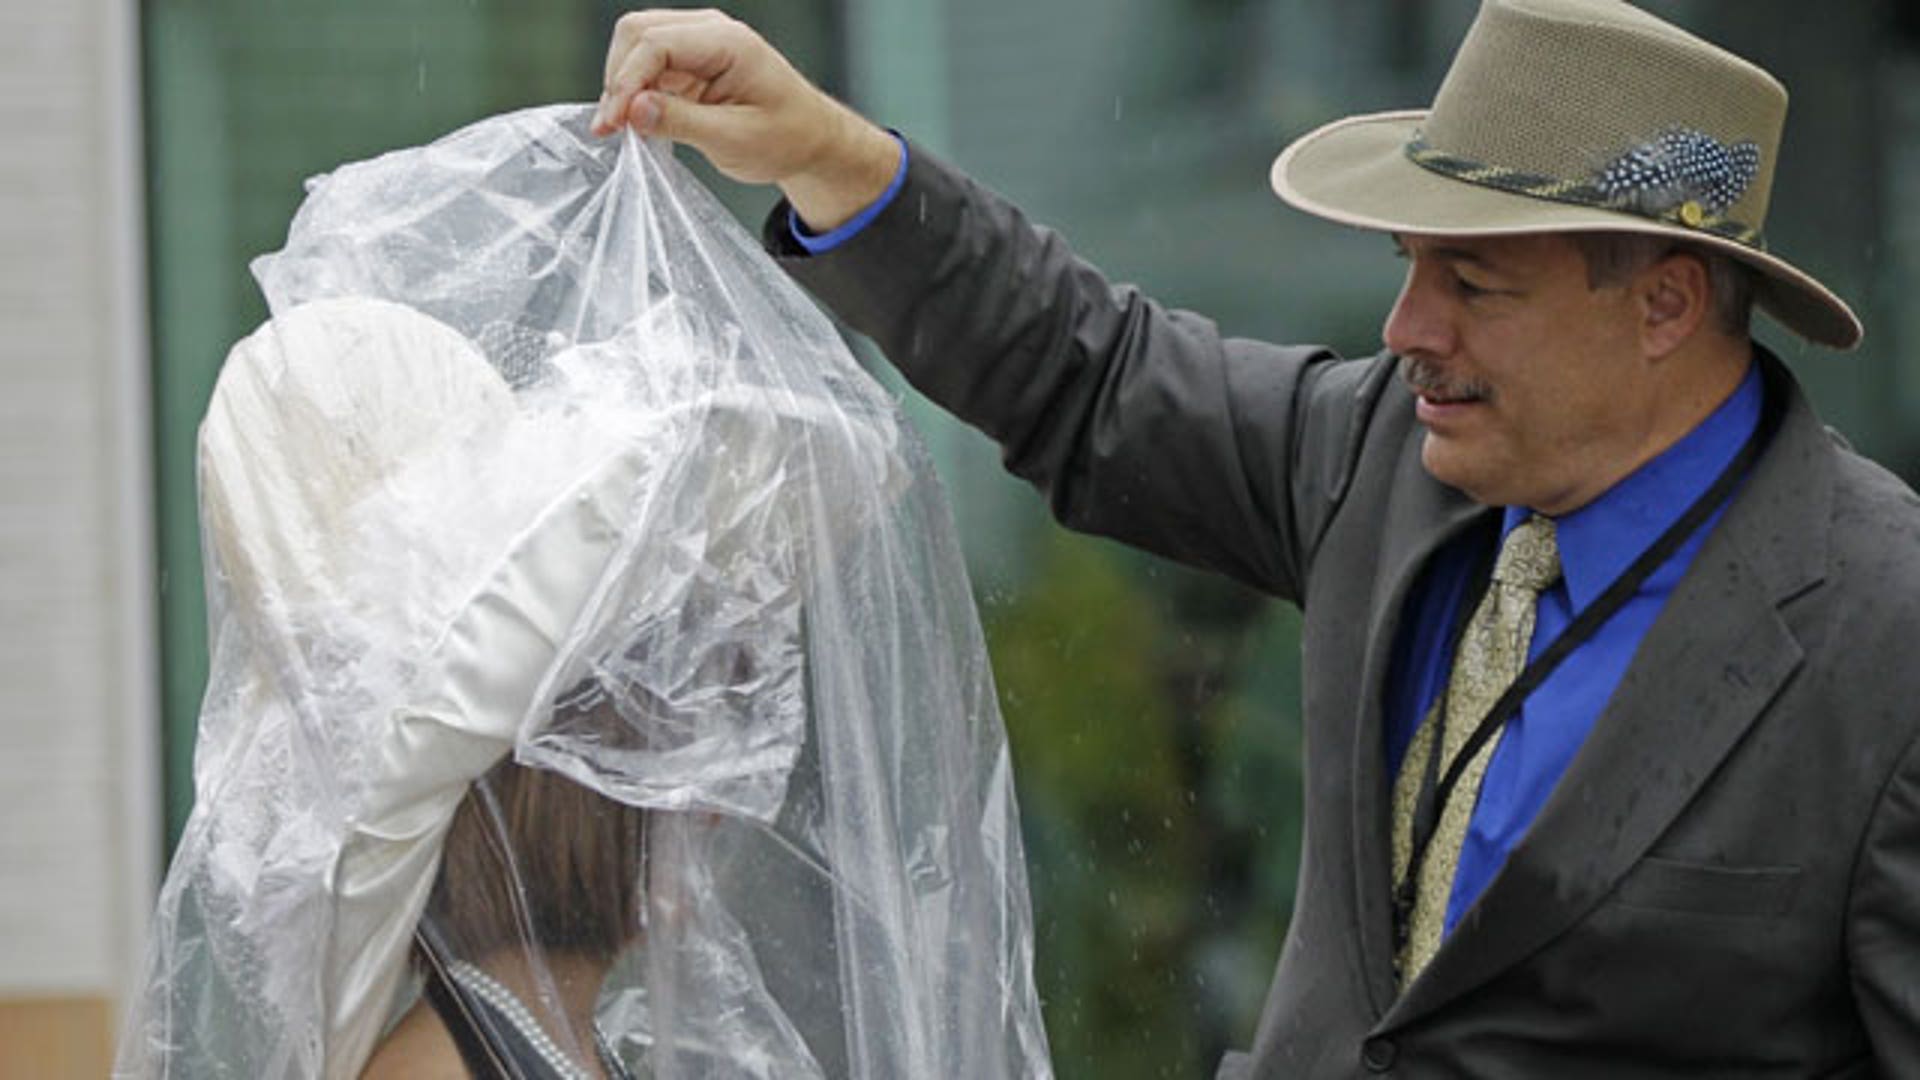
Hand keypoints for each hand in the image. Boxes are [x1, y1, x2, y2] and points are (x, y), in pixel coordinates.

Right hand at [593, 9, 898, 231]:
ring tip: (625, 128)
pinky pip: (648, 63)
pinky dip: (635, 90)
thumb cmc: (786, 138)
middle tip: (613, 128)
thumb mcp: (735, 139)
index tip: (614, 124)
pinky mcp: (690, 60)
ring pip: (636, 44)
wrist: (809, 139)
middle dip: (618, 79)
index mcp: (729, 42)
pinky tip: (639, 121)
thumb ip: (682, 123)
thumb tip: (633, 110)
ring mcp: (698, 41)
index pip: (656, 44)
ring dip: (623, 84)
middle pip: (637, 32)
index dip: (626, 83)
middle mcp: (711, 31)